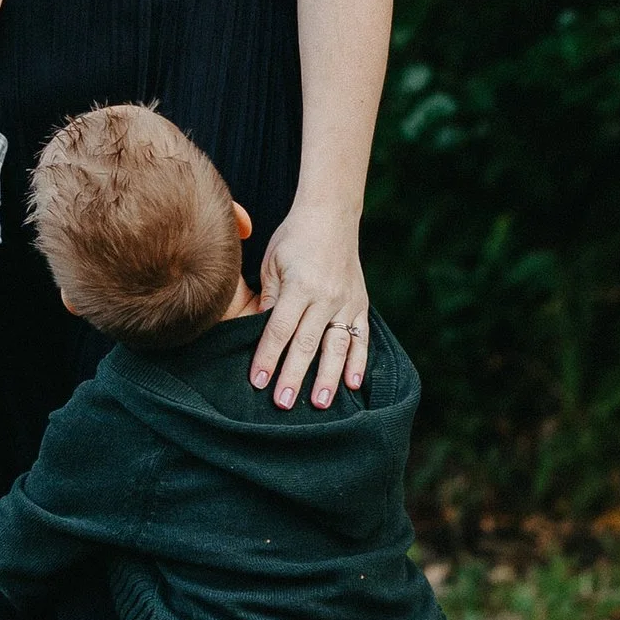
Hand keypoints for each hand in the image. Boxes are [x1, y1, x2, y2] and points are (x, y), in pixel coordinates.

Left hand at [251, 208, 370, 409]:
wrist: (331, 216)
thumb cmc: (293, 239)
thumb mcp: (273, 264)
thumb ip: (270, 299)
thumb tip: (261, 334)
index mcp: (301, 284)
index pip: (281, 328)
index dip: (268, 356)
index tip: (257, 381)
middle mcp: (327, 295)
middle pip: (307, 343)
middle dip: (294, 375)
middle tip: (283, 403)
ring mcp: (347, 301)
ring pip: (337, 346)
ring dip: (329, 377)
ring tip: (320, 403)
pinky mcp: (361, 304)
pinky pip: (362, 338)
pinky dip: (359, 362)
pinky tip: (353, 385)